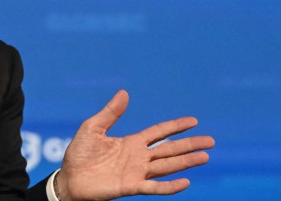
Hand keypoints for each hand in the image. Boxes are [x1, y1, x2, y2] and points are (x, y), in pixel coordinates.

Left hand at [57, 90, 213, 200]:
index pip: (159, 133)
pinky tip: (185, 182)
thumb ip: (110, 113)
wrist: (69, 178)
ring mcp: (136, 173)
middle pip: (169, 149)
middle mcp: (138, 158)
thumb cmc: (79, 154)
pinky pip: (154, 188)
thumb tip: (125, 92)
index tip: (194, 121)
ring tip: (205, 157)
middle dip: (189, 144)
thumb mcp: (93, 128)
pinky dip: (169, 187)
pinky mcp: (130, 186)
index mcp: (131, 142)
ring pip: (167, 166)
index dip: (176, 126)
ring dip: (186, 162)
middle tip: (211, 141)